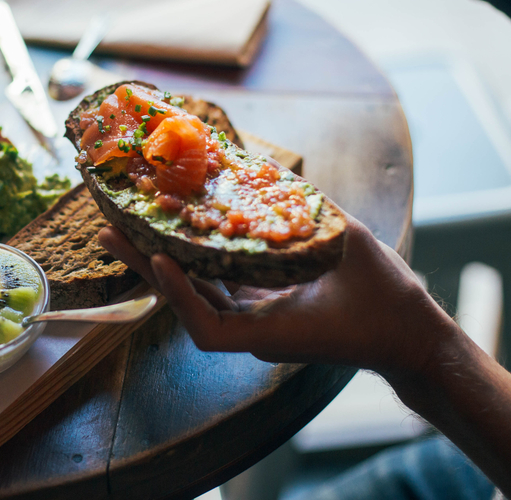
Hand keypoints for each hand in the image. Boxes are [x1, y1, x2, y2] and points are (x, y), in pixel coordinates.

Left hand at [98, 217, 455, 378]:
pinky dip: (196, 256)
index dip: (180, 296)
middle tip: (106, 231)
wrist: (404, 335)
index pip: (209, 327)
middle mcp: (253, 329)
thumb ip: (308, 215)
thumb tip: (268, 176)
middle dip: (145, 265)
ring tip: (123, 226)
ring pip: (196, 287)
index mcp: (271, 332)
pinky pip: (219, 282)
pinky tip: (175, 229)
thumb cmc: (382, 302)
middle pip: (187, 300)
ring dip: (159, 257)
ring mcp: (255, 317)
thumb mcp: (350, 248)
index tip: (159, 261)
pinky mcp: (262, 306)